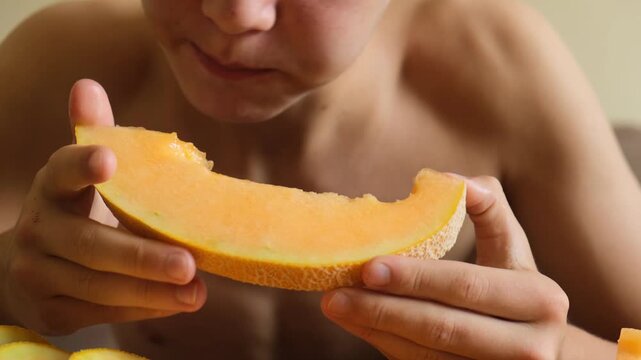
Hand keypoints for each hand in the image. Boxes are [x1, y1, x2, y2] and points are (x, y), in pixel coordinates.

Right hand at [1, 80, 206, 334]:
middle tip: (189, 263)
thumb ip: (96, 136)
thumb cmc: (75, 212)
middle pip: (92, 246)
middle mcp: (39, 229)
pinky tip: (174, 303)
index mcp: (52, 187)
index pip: (62, 171)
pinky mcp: (51, 311)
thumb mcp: (82, 175)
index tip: (109, 160)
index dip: (83, 165)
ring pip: (100, 287)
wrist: (28, 268)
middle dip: (143, 257)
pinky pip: (102, 313)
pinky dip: (142, 309)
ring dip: (152, 291)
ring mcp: (39, 274)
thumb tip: (87, 85)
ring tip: (196, 292)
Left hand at [321, 176, 568, 359]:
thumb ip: (487, 205)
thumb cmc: (513, 285)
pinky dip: (387, 346)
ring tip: (336, 307)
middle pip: (442, 329)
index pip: (465, 286)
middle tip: (334, 294)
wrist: (536, 346)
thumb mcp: (511, 245)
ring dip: (376, 331)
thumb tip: (444, 179)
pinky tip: (359, 325)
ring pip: (427, 356)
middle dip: (383, 311)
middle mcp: (529, 347)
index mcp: (540, 301)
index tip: (368, 267)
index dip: (415, 278)